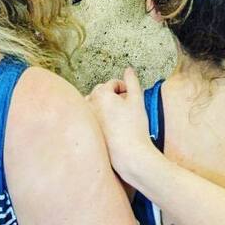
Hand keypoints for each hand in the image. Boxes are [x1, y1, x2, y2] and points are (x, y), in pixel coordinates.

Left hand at [87, 67, 158, 182]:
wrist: (129, 155)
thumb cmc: (134, 128)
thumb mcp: (137, 100)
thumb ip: (132, 81)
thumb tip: (128, 69)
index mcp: (101, 94)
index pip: (112, 83)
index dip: (125, 88)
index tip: (132, 97)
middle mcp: (89, 105)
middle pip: (101, 92)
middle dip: (113, 96)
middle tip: (126, 107)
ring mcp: (87, 119)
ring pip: (94, 105)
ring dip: (103, 105)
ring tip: (117, 116)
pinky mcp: (87, 132)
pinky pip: (91, 119)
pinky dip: (99, 118)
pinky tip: (111, 127)